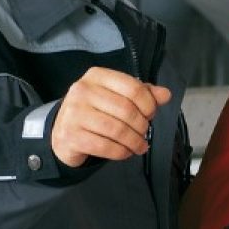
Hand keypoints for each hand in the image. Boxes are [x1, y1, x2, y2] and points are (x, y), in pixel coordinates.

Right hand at [50, 67, 171, 166]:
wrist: (62, 133)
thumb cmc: (95, 112)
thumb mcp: (116, 97)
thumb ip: (142, 94)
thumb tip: (165, 94)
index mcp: (96, 76)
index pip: (133, 87)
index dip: (149, 104)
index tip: (150, 115)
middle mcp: (82, 91)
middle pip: (127, 110)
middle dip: (142, 126)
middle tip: (144, 133)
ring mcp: (74, 113)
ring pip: (118, 130)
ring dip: (135, 142)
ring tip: (139, 145)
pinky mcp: (70, 136)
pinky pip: (106, 147)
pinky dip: (122, 152)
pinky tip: (126, 152)